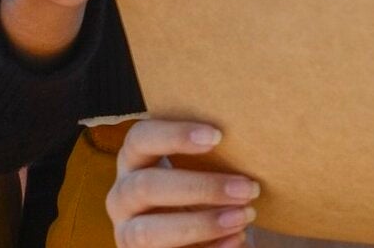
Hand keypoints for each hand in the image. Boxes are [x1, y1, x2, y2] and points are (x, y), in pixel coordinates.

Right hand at [108, 120, 259, 247]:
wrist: (191, 230)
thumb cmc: (199, 186)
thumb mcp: (197, 167)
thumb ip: (211, 154)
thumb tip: (251, 140)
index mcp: (134, 159)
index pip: (140, 137)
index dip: (174, 135)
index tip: (218, 136)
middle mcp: (122, 195)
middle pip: (146, 186)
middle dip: (200, 188)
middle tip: (248, 189)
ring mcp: (126, 232)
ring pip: (148, 232)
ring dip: (201, 225)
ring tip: (243, 218)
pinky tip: (237, 239)